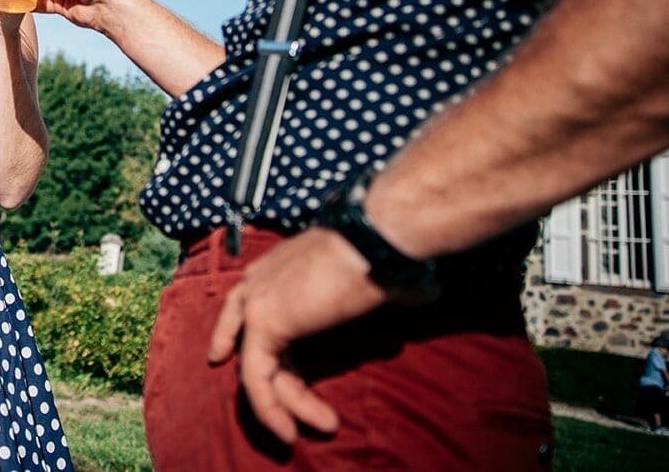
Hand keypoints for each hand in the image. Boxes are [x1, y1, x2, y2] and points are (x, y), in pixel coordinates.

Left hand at [206, 227, 391, 443]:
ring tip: (323, 426)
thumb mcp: (366, 280)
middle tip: (315, 415)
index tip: (276, 372)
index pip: (259, 316)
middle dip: (283, 386)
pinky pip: (257, 377)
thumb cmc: (382, 253)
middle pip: (257, 345)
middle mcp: (259, 281)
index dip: (264, 348)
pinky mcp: (262, 321)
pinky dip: (269, 408)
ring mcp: (256, 300)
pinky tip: (288, 430)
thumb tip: (412, 294)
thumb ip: (368, 295)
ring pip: (257, 367)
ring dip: (287, 405)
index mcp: (278, 267)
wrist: (378, 237)